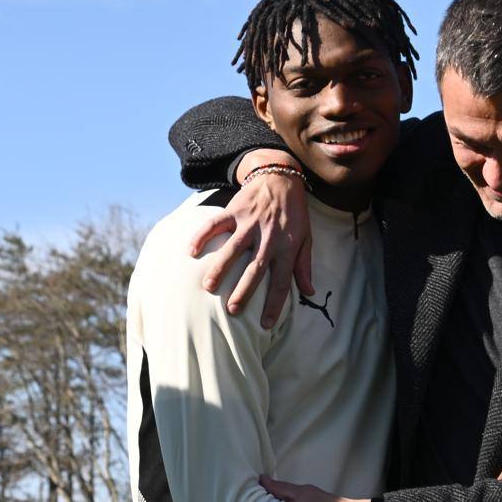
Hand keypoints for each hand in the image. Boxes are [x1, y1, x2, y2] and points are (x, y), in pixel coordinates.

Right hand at [191, 155, 313, 327]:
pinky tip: (191, 251)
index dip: (274, 304)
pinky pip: (216, 224)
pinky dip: (202, 236)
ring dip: (220, 268)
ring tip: (209, 287)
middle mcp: (269, 237)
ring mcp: (250, 223)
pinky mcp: (235, 210)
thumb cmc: (295, 213)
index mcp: (287, 247)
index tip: (266, 325)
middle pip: (255, 269)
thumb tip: (309, 292)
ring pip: (233, 249)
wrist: (281, 177)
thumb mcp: (306, 239)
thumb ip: (303, 266)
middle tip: (233, 310)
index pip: (282, 281)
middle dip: (244, 291)